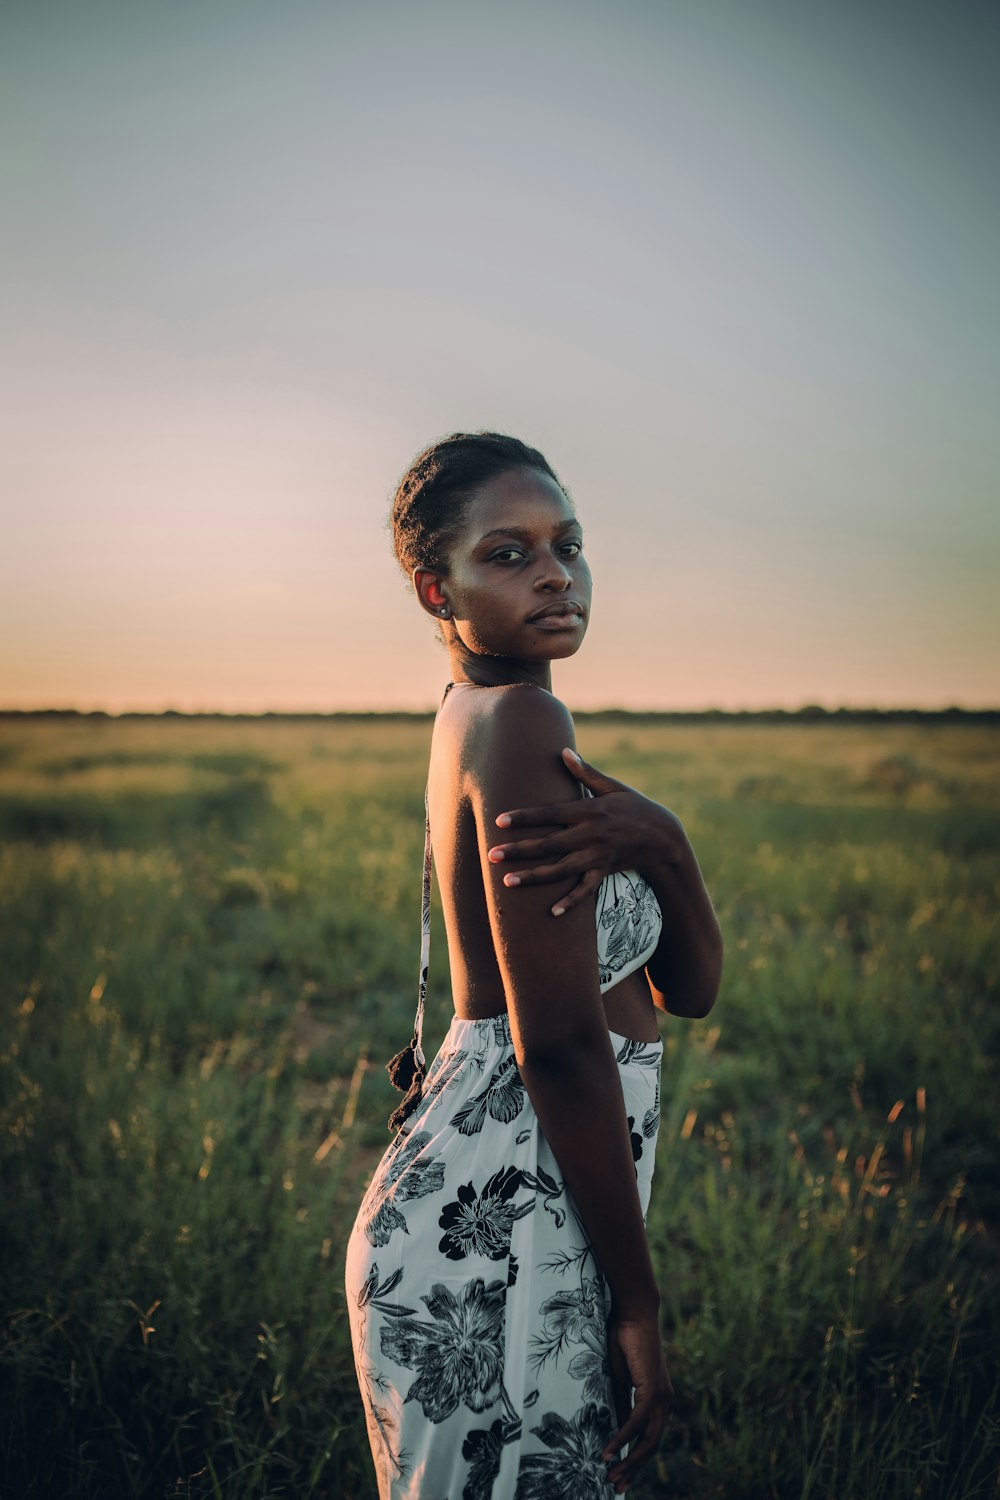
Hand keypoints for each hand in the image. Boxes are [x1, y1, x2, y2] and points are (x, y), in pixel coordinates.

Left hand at [487, 748, 686, 915]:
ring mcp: (598, 856)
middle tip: (492, 855)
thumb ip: (586, 773)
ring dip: (534, 876)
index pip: (551, 813)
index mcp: (589, 810)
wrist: (664, 836)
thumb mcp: (613, 786)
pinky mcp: (605, 871)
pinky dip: (571, 901)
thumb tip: (563, 752)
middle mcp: (591, 834)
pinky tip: (552, 912)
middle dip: (519, 850)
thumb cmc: (634, 806)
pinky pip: (586, 889)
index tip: (500, 821)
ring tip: (507, 882)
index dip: (525, 817)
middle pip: (549, 844)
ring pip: (561, 869)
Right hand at [603, 1308, 672, 1492]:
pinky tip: (609, 1452)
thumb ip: (622, 1404)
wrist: (632, 1314)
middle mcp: (665, 1402)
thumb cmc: (624, 1341)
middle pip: (652, 1445)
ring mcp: (662, 1397)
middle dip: (634, 1468)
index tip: (620, 1474)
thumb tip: (618, 1430)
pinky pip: (637, 1423)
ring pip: (648, 1440)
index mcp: (659, 1399)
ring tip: (612, 1476)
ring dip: (630, 1461)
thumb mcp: (620, 1380)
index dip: (635, 1458)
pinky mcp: (652, 1391)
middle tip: (616, 1486)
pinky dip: (622, 1439)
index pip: (650, 1437)